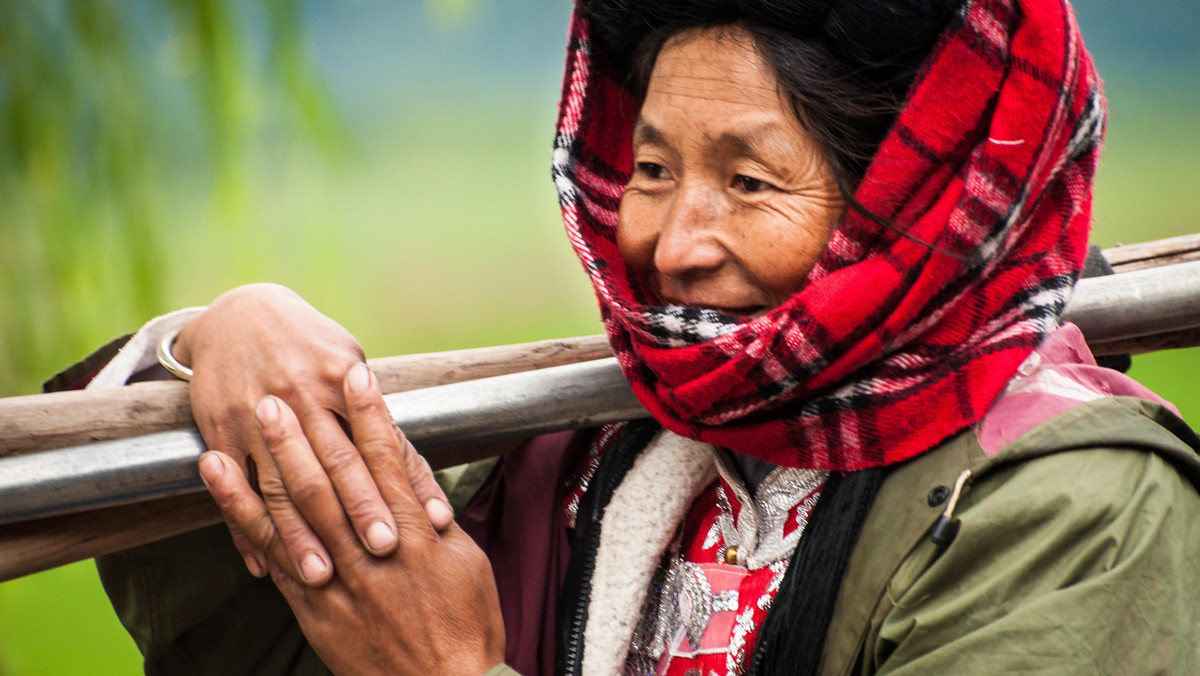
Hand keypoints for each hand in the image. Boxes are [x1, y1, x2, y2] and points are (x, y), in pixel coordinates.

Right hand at [176, 283, 453, 583]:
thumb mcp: (348, 361)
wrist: (239, 314)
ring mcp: (253, 413)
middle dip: (357, 511)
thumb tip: (410, 466)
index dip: (398, 482)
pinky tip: (263, 565)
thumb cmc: (310, 345)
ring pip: (280, 485)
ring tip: (322, 576)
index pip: (375, 440)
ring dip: (300, 535)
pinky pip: (235, 486)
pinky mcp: (218, 429)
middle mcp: (298, 395)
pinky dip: (246, 528)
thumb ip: (375, 414)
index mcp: (338, 377)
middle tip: (382, 554)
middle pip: (331, 465)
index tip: (422, 523)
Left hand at [199, 364, 504, 675]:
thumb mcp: (466, 561)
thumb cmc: (466, 625)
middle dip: (308, 427)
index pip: (389, 459)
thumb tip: (412, 474)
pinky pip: (270, 552)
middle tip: (286, 387)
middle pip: (333, 476)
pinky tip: (222, 480)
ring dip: (272, 457)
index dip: (370, 413)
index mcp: (416, 535)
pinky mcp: (311, 606)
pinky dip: (243, 512)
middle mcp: (372, 550)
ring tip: (255, 416)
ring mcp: (338, 579)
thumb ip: (434, 516)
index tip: (356, 373)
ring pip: (295, 507)